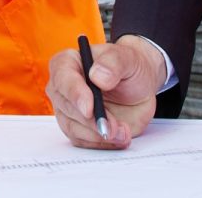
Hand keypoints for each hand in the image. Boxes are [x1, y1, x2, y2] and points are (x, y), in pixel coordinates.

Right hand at [47, 35, 164, 149]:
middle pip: (67, 108)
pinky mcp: (79, 128)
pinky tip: (119, 137)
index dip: (75, 95)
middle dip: (91, 121)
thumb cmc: (128, 67)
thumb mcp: (127, 58)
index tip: (90, 109)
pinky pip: (83, 141)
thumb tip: (97, 76)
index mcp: (68, 63)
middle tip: (113, 127)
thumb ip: (113, 63)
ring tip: (123, 132)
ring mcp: (69, 109)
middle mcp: (63, 88)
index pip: (63, 78)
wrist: (139, 86)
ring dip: (98, 134)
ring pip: (73, 128)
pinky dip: (102, 143)